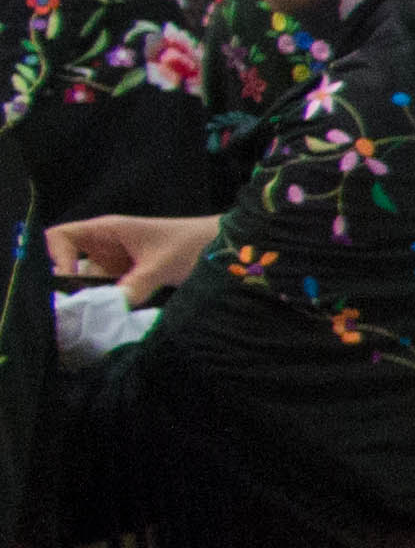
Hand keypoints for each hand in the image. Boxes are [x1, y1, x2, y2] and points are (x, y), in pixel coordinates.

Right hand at [44, 212, 215, 299]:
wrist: (226, 248)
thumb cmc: (193, 243)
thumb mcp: (162, 264)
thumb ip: (136, 284)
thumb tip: (111, 307)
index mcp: (106, 230)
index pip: (60, 237)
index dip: (56, 257)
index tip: (68, 280)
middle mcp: (104, 246)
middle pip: (68, 264)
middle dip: (68, 284)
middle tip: (76, 307)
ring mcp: (115, 264)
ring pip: (87, 282)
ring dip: (90, 297)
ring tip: (95, 315)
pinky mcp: (128, 279)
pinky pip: (107, 292)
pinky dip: (108, 303)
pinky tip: (112, 316)